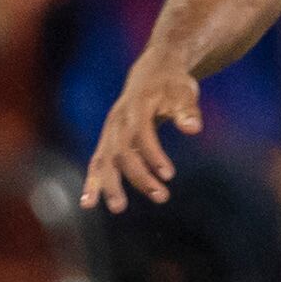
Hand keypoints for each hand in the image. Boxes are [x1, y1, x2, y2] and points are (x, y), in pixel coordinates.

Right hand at [85, 65, 202, 209]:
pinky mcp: (107, 142)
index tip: (170, 175)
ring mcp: (109, 132)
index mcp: (136, 106)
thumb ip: (187, 110)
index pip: (142, 134)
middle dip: (139, 176)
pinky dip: (92, 183)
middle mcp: (118, 121)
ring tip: (117, 208)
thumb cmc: (171, 85)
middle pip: (122, 152)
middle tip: (162, 197)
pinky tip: (88, 204)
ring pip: (105, 160)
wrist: (151, 73)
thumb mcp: (184, 91)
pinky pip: (97, 164)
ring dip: (109, 185)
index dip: (153, 155)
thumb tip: (193, 129)